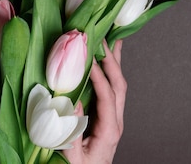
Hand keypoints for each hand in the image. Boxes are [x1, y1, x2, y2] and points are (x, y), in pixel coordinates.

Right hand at [64, 40, 126, 163]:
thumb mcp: (73, 158)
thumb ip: (72, 134)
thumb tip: (71, 104)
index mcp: (110, 130)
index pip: (108, 98)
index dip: (100, 77)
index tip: (90, 59)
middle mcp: (116, 121)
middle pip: (119, 86)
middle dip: (112, 61)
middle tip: (103, 39)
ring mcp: (113, 117)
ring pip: (118, 85)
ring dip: (115, 62)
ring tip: (113, 39)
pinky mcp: (107, 115)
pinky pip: (111, 89)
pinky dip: (109, 70)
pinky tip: (107, 59)